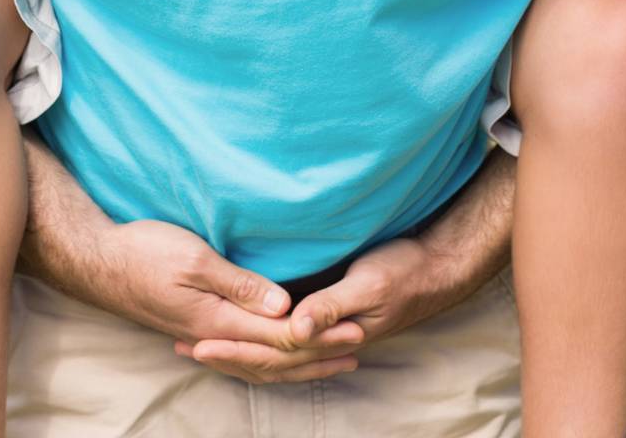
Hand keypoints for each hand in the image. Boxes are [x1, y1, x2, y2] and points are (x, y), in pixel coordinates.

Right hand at [102, 219, 362, 380]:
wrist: (99, 262)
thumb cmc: (145, 251)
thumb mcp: (194, 258)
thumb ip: (239, 283)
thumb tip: (284, 305)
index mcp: (218, 320)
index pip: (279, 335)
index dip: (320, 333)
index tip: (354, 328)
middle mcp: (214, 334)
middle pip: (275, 355)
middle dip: (318, 351)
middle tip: (356, 347)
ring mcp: (204, 333)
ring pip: (259, 358)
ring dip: (298, 359)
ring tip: (328, 357)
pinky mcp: (196, 325)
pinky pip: (241, 352)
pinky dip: (267, 359)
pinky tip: (274, 356)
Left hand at [184, 235, 457, 382]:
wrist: (437, 268)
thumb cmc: (403, 271)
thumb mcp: (367, 283)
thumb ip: (331, 304)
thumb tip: (293, 328)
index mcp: (328, 335)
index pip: (273, 351)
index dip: (236, 349)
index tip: (200, 345)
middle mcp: (323, 339)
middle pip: (268, 357)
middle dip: (228, 354)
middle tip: (187, 350)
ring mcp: (327, 329)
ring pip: (275, 352)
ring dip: (241, 351)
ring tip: (206, 347)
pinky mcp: (330, 314)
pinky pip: (287, 337)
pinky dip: (264, 340)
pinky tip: (251, 332)